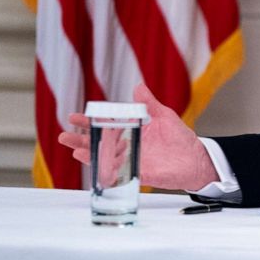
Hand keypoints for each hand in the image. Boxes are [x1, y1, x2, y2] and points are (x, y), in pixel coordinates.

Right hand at [58, 83, 220, 190]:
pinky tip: (97, 166)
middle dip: (81, 139)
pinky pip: (118, 173)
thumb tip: (138, 86)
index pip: (106, 125)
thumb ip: (149, 104)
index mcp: (131, 131)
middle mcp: (127, 146)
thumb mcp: (164, 116)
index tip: (74, 117)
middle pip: (99, 142)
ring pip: (104, 158)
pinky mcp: (138, 173)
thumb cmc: (180, 137)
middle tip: (64, 135)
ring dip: (89, 154)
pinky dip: (107, 170)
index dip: (90, 121)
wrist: (195, 158)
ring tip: (74, 150)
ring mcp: (131, 160)